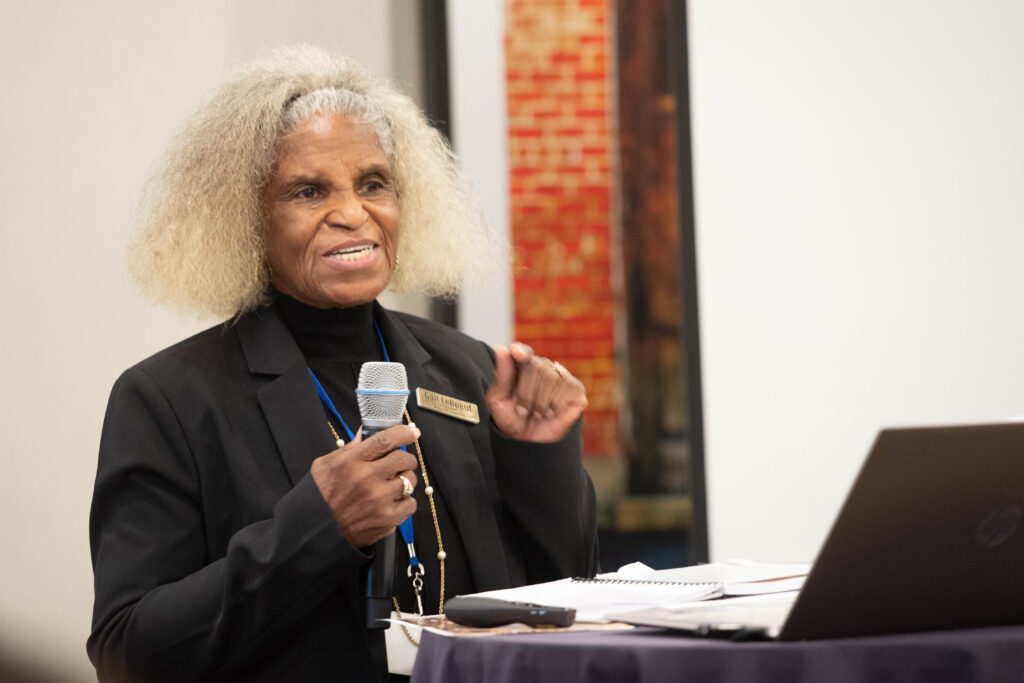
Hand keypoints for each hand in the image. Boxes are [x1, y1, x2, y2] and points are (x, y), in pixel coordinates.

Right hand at [311, 424, 419, 547]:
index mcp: (351, 461)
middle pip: (402, 458)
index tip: (412, 432)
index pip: (385, 440)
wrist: (315, 530)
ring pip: (409, 480)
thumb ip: (349, 448)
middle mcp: (366, 479)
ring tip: (394, 484)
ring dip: (406, 480)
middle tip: (402, 462)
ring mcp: (378, 499)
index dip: (403, 433)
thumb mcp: (326, 465)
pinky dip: (405, 501)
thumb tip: (366, 432)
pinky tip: (393, 501)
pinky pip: (411, 503)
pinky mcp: (386, 518)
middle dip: (406, 458)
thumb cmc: (320, 496)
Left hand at [486, 342, 587, 442]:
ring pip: (551, 378)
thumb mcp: (499, 400)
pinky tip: (551, 412)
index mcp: (523, 366)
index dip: (522, 352)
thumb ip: (502, 376)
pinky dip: (554, 405)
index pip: (524, 352)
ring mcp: (562, 377)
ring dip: (539, 402)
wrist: (531, 442)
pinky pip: (566, 389)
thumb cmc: (513, 418)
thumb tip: (502, 349)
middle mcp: (544, 367)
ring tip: (536, 413)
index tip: (516, 353)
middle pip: (536, 366)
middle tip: (523, 410)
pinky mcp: (576, 390)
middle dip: (526, 394)